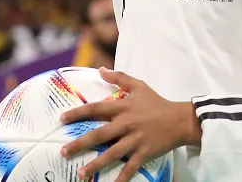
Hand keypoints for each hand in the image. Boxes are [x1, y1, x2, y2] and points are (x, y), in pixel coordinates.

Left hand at [59, 67, 201, 181]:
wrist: (180, 120)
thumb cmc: (158, 102)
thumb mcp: (139, 86)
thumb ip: (119, 78)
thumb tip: (101, 70)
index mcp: (123, 107)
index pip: (95, 109)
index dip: (78, 113)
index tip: (62, 119)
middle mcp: (126, 124)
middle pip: (99, 134)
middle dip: (80, 144)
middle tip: (64, 152)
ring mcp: (135, 140)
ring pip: (111, 154)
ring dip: (95, 164)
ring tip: (80, 173)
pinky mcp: (144, 152)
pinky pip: (130, 167)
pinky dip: (121, 178)